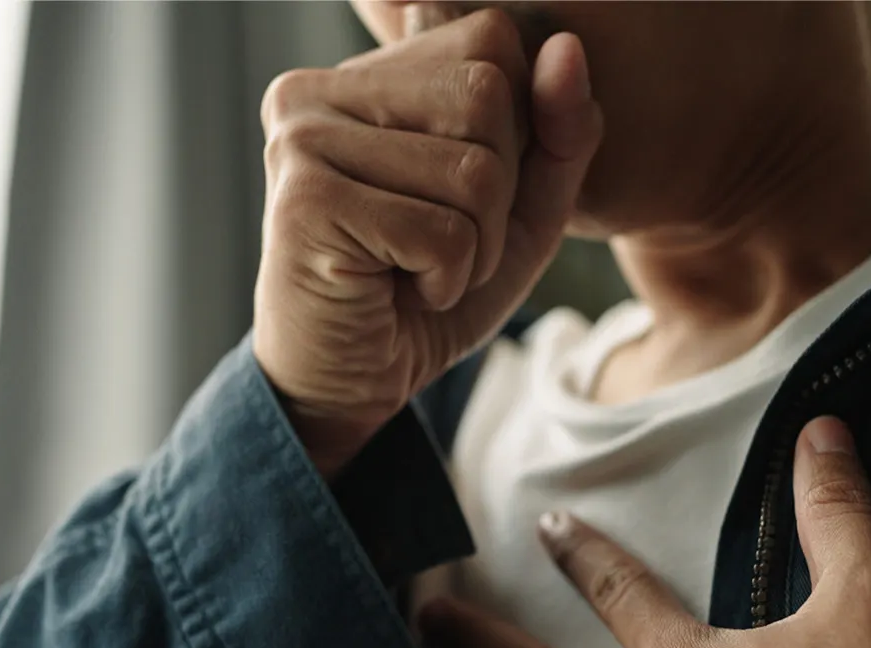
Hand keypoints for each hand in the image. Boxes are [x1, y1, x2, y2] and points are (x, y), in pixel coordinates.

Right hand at [252, 9, 603, 475]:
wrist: (349, 385)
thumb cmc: (427, 292)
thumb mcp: (521, 211)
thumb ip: (558, 132)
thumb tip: (567, 49)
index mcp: (363, 75)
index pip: (491, 39)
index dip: (514, 128)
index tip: (459, 194)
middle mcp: (316, 90)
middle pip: (487, 92)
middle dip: (497, 192)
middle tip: (439, 242)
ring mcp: (302, 141)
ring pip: (473, 167)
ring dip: (474, 246)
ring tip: (418, 269)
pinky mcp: (306, 202)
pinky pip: (443, 230)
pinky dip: (446, 280)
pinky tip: (397, 291)